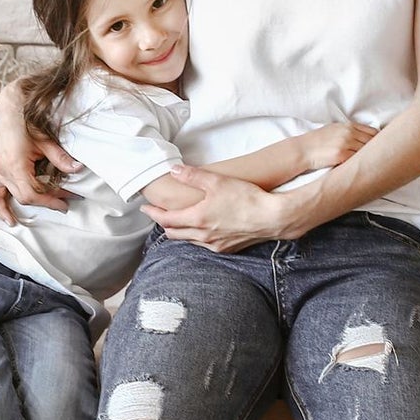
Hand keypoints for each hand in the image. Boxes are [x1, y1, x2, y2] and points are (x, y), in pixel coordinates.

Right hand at [0, 80, 78, 226]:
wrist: (8, 108)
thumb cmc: (26, 121)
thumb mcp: (45, 140)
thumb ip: (60, 158)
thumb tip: (77, 170)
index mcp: (15, 166)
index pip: (35, 193)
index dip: (53, 199)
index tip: (69, 199)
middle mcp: (4, 172)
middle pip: (26, 197)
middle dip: (47, 201)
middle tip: (66, 200)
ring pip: (11, 197)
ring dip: (23, 208)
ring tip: (29, 219)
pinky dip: (0, 207)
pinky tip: (7, 217)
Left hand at [141, 165, 298, 251]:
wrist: (273, 217)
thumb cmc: (246, 198)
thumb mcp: (217, 181)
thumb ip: (193, 176)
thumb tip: (174, 171)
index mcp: (197, 219)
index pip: (166, 219)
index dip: (154, 213)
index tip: (145, 209)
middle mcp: (203, 236)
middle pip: (174, 233)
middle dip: (164, 223)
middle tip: (158, 214)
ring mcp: (215, 245)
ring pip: (189, 240)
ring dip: (180, 231)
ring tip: (177, 221)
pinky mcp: (227, 249)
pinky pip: (204, 245)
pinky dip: (196, 237)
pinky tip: (201, 230)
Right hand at [301, 121, 377, 170]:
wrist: (302, 150)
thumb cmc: (317, 141)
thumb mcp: (333, 129)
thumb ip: (349, 131)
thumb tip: (364, 137)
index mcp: (348, 126)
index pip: (373, 132)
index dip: (379, 141)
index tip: (381, 148)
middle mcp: (349, 133)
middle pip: (373, 141)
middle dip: (378, 150)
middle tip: (381, 158)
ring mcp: (346, 144)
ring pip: (367, 151)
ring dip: (370, 158)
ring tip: (373, 165)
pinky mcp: (341, 155)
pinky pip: (358, 160)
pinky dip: (361, 164)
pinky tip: (362, 168)